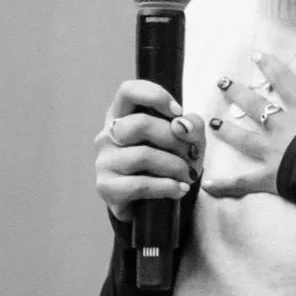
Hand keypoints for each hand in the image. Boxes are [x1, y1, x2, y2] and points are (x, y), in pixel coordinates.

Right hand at [94, 79, 206, 222]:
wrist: (153, 204)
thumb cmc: (168, 164)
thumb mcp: (187, 141)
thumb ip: (191, 126)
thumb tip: (183, 125)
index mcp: (121, 116)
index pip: (128, 90)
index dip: (155, 96)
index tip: (178, 112)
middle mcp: (107, 136)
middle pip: (140, 124)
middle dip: (174, 139)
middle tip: (192, 154)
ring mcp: (103, 162)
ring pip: (143, 156)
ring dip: (175, 166)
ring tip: (188, 176)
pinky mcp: (106, 187)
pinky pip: (139, 184)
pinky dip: (166, 187)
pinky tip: (180, 190)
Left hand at [202, 35, 295, 198]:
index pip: (284, 81)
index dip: (271, 66)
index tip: (256, 55)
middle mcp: (282, 127)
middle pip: (256, 106)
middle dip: (238, 93)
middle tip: (221, 83)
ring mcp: (273, 152)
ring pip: (245, 139)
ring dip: (228, 131)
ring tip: (214, 123)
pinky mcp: (270, 177)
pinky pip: (244, 183)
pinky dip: (226, 185)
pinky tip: (207, 185)